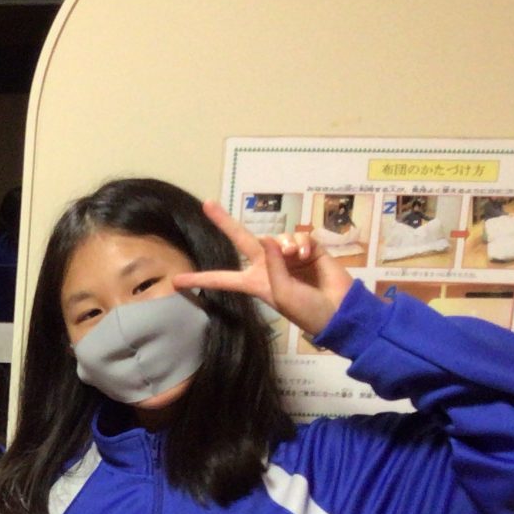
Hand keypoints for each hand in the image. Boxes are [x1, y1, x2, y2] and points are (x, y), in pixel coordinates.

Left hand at [173, 198, 354, 338]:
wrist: (338, 310)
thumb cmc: (305, 309)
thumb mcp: (282, 293)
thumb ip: (272, 266)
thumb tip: (266, 238)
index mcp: (254, 282)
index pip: (222, 279)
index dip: (201, 280)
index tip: (176, 282)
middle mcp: (267, 266)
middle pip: (241, 239)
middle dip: (224, 222)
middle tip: (207, 204)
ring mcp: (286, 256)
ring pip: (277, 237)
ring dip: (285, 244)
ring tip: (296, 258)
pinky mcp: (308, 249)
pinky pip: (298, 236)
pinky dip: (302, 243)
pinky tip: (307, 254)